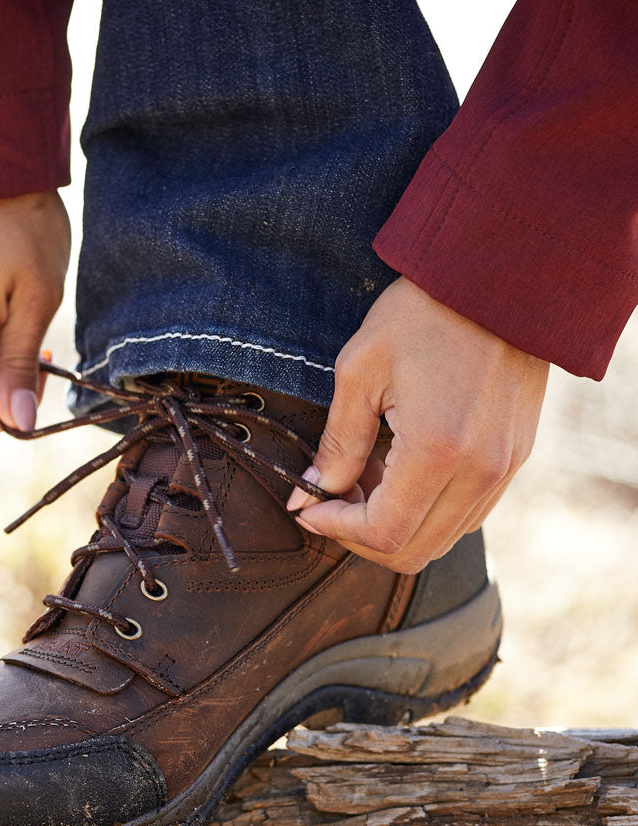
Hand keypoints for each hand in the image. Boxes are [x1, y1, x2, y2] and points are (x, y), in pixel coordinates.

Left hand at [287, 277, 548, 571]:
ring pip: (443, 539)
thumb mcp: (360, 371)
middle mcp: (480, 470)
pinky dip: (428, 511)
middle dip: (362, 536)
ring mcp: (504, 468)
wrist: (501, 275)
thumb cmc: (424, 312)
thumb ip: (336, 445)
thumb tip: (309, 499)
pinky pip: (468, 513)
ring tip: (367, 476)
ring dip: (396, 524)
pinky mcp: (516, 459)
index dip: (338, 531)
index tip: (311, 508)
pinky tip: (402, 469)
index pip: (384, 533)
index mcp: (437, 449)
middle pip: (414, 550)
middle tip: (333, 499)